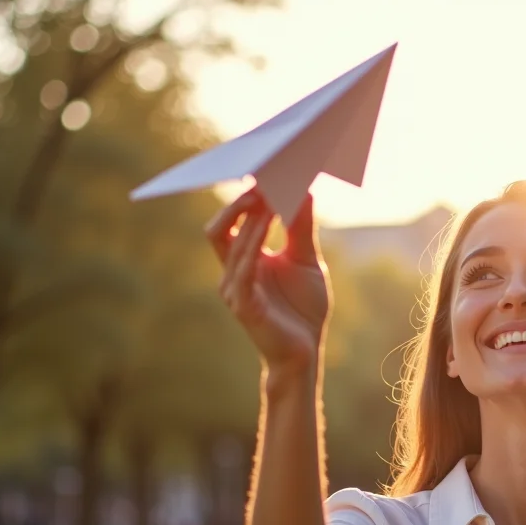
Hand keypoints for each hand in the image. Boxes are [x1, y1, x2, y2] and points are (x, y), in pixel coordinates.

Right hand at [205, 189, 330, 392]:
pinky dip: (253, 241)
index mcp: (244, 259)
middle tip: (262, 178)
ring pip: (230, 242)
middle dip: (238, 202)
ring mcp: (234, 288)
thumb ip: (301, 228)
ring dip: (250, 216)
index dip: (244, 197)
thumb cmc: (304, 309)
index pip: (233, 220)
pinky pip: (242, 267)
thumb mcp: (306, 260)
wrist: (306, 352)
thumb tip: (303, 189)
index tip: (265, 172)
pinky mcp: (243, 304)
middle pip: (219, 226)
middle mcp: (232, 271)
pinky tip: (267, 222)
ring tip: (268, 193)